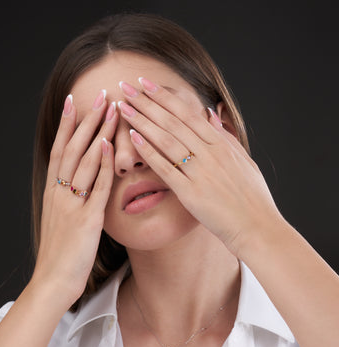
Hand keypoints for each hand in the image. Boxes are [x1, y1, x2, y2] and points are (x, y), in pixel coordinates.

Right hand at [31, 91, 118, 304]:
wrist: (54, 280)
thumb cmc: (61, 253)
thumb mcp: (61, 220)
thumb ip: (70, 199)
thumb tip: (82, 183)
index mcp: (53, 191)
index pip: (59, 150)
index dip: (67, 124)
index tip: (74, 100)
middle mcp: (59, 193)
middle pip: (73, 148)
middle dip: (88, 120)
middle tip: (102, 96)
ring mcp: (72, 205)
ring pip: (85, 161)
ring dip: (100, 134)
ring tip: (113, 111)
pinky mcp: (86, 220)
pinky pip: (96, 188)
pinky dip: (104, 166)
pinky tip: (111, 147)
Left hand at [118, 78, 282, 257]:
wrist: (257, 228)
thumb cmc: (252, 198)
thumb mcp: (244, 161)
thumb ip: (226, 136)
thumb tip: (212, 114)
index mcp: (222, 144)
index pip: (188, 113)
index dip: (164, 97)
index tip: (146, 84)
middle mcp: (211, 153)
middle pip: (172, 121)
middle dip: (146, 102)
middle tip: (125, 87)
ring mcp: (201, 172)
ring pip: (166, 140)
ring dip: (142, 121)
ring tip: (123, 108)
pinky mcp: (191, 193)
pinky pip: (166, 168)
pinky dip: (149, 151)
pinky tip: (132, 139)